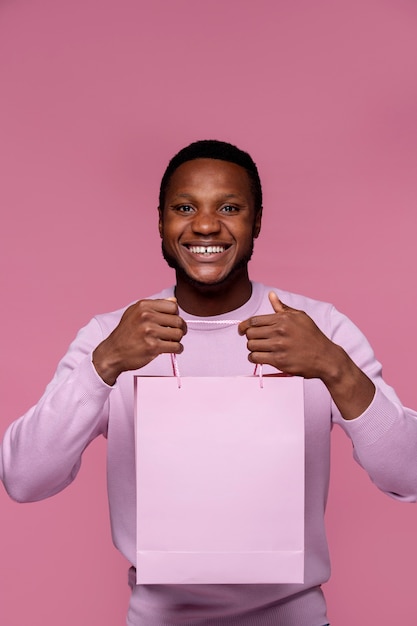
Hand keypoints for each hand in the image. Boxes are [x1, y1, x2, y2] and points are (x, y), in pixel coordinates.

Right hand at [93, 297, 186, 384]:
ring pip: (178, 333)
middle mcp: (146, 316)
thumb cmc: (125, 334)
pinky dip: (178, 349)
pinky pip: (175, 346)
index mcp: (143, 306)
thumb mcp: (135, 313)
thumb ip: (155, 305)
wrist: (113, 352)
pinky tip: (173, 349)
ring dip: (178, 339)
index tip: (174, 321)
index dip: (176, 314)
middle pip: (178, 320)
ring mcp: (149, 331)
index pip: (173, 306)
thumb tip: (173, 300)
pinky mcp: (153, 346)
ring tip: (172, 341)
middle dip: (180, 328)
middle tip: (177, 333)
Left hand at [238, 291, 374, 419]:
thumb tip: (271, 295)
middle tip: (255, 341)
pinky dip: (254, 358)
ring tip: (259, 349)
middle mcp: (280, 331)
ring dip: (252, 349)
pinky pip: (256, 358)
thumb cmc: (312, 336)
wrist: (325, 357)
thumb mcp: (300, 317)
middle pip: (250, 333)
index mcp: (283, 319)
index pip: (254, 320)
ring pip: (251, 346)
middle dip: (249, 337)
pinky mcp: (279, 361)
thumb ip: (282, 307)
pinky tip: (259, 357)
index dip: (244, 325)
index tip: (241, 330)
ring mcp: (279, 346)